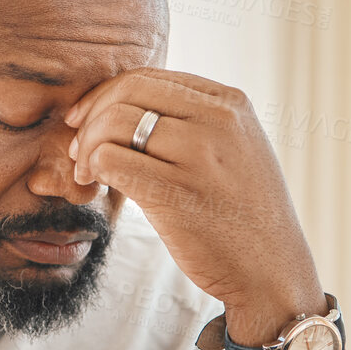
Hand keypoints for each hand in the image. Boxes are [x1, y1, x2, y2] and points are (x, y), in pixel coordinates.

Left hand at [63, 68, 324, 343]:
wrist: (272, 272)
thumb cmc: (244, 216)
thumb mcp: (236, 150)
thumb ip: (196, 122)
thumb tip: (127, 108)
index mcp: (230, 103)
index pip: (148, 78)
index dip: (105, 96)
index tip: (86, 120)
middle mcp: (217, 121)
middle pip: (127, 93)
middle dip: (90, 118)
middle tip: (78, 150)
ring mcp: (198, 155)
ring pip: (114, 124)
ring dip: (87, 148)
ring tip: (86, 174)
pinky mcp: (176, 193)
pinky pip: (112, 160)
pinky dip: (94, 169)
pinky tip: (98, 185)